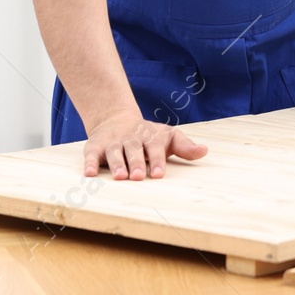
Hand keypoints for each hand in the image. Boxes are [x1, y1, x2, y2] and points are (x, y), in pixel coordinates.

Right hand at [83, 110, 207, 179]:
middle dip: (136, 163)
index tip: (159, 174)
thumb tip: (205, 151)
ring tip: (120, 177)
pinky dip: (89, 163)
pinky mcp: (95, 147)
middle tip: (138, 177)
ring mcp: (113, 142)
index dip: (157, 160)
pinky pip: (91, 155)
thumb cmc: (147, 134)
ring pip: (114, 152)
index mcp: (149, 137)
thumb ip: (185, 146)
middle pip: (134, 151)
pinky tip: (90, 173)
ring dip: (116, 164)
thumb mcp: (167, 136)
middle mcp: (131, 138)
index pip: (154, 148)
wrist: (116, 117)